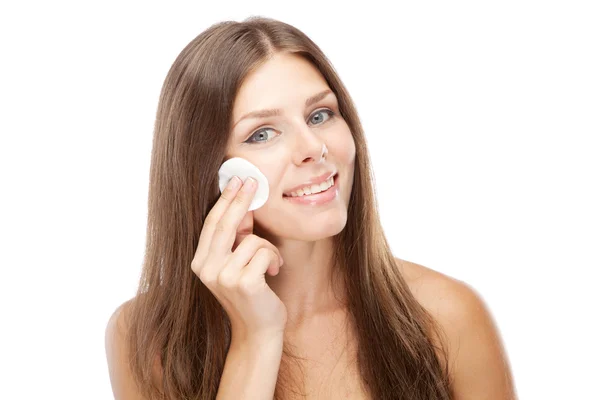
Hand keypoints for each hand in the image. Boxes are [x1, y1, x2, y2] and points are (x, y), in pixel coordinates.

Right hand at [191, 176, 286, 341]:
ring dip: (269, 249)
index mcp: (200, 262)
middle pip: (225, 224)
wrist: (258, 330)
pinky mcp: (243, 283)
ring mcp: (223, 277)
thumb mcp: (238, 262)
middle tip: (253, 182)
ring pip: (252, 240)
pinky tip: (273, 273)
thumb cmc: (252, 293)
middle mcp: (205, 269)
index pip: (211, 224)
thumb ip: (236, 238)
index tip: (236, 180)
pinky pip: (264, 252)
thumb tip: (243, 205)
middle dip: (240, 200)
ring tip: (270, 265)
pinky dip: (274, 259)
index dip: (225, 200)